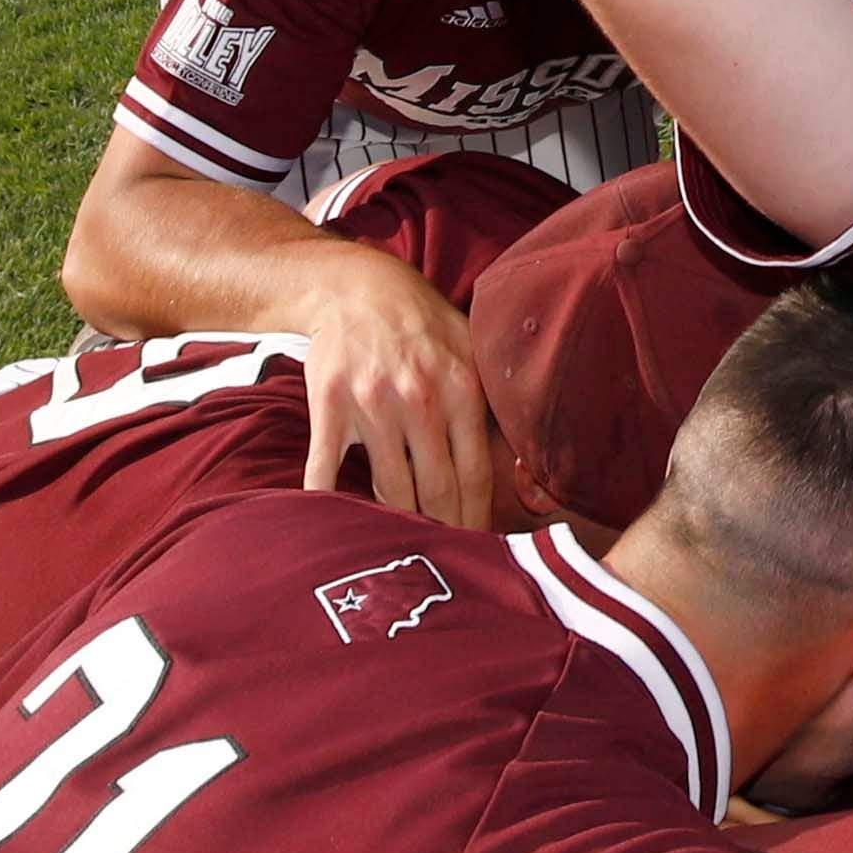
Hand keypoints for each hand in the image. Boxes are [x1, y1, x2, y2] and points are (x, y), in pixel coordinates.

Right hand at [289, 246, 501, 528]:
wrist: (357, 289)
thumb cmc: (425, 326)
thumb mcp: (474, 351)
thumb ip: (496, 403)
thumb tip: (528, 463)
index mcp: (462, 390)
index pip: (475, 476)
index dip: (477, 520)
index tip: (478, 547)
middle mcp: (420, 400)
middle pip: (436, 490)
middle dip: (444, 532)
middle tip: (446, 562)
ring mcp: (373, 405)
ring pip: (390, 487)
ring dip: (397, 524)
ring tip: (405, 550)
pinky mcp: (330, 406)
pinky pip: (325, 468)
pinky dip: (327, 502)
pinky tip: (335, 529)